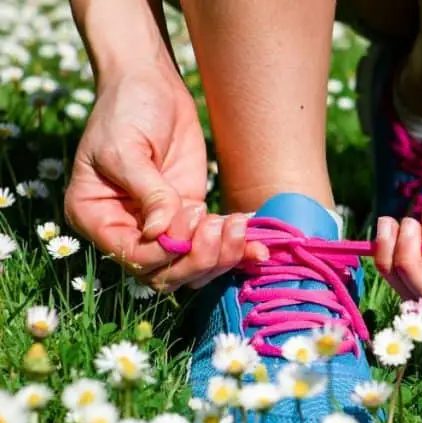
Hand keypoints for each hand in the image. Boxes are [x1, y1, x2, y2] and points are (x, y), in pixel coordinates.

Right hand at [64, 63, 265, 290]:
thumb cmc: (126, 110)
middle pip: (165, 273)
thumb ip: (148, 192)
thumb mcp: (127, 149)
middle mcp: (127, 231)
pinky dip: (237, 251)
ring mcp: (162, 227)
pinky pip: (213, 247)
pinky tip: (259, 247)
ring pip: (193, 269)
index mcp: (96, 218)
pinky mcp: (191, 217)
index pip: (134, 257)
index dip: (166, 250)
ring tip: (238, 225)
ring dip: (221, 256)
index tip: (189, 216)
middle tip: (220, 224)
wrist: (149, 83)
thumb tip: (162, 232)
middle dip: (199, 257)